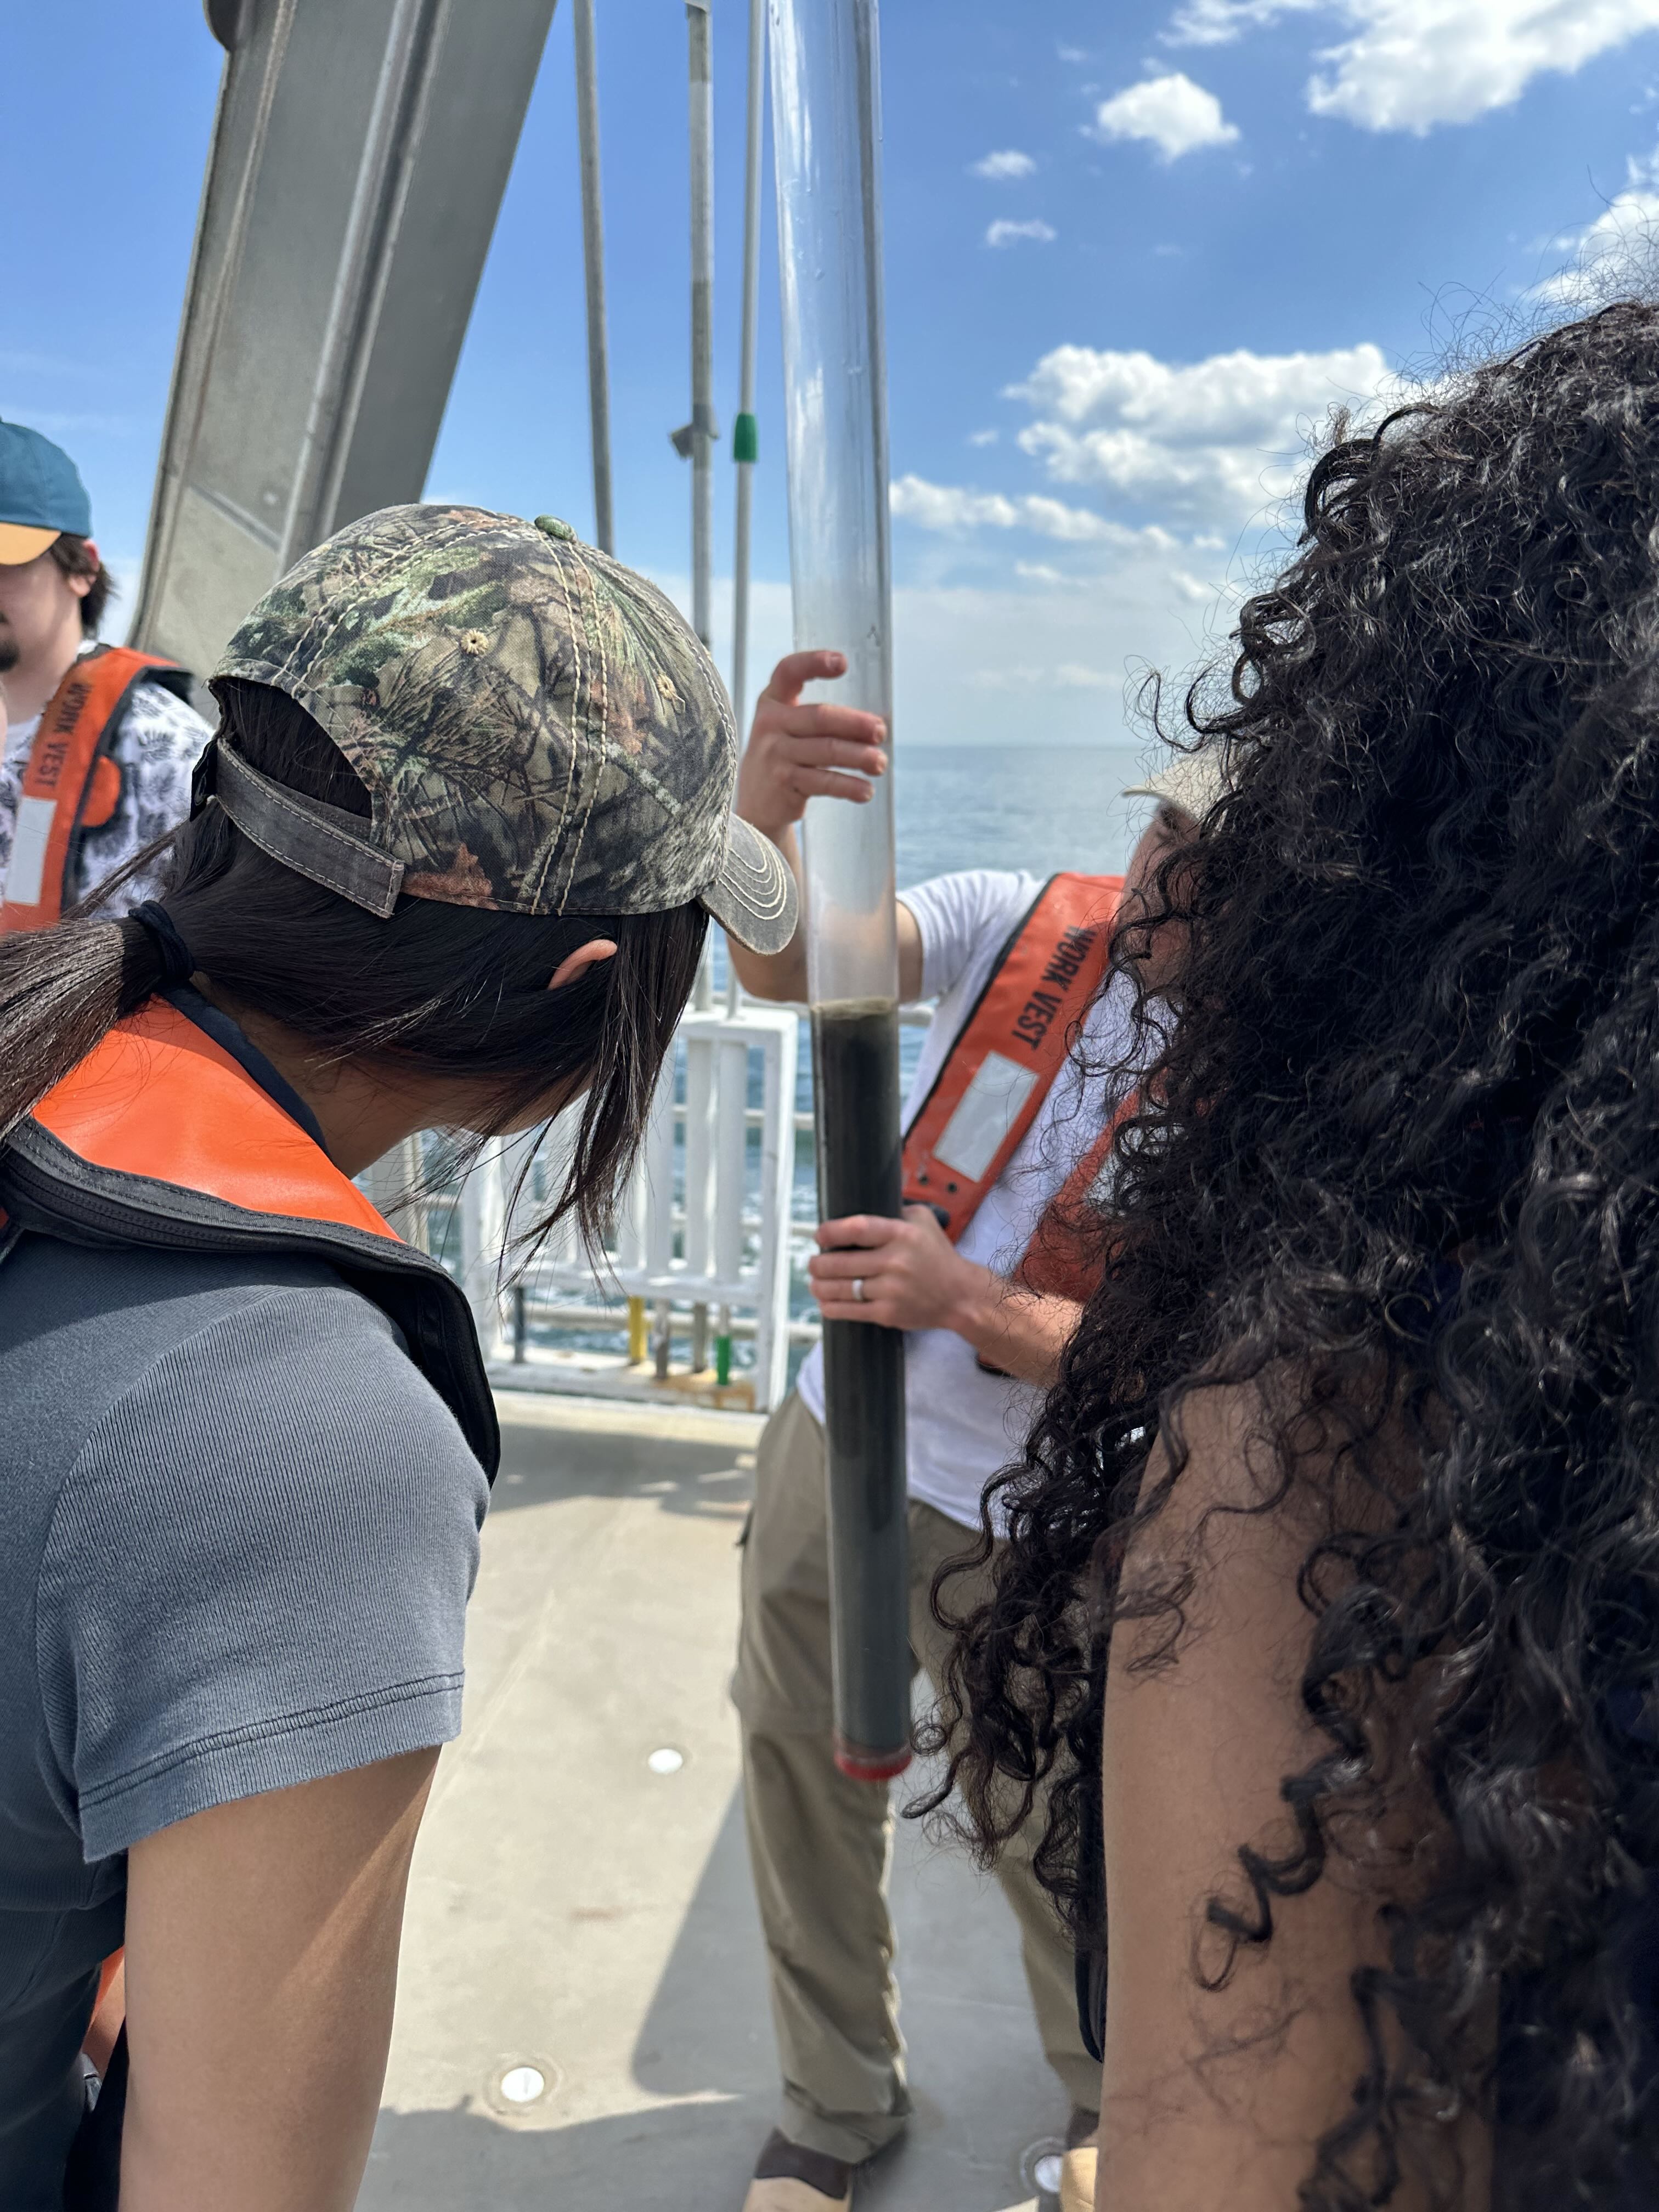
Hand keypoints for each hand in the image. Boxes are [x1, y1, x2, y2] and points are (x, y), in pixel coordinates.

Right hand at [735, 649, 887, 841]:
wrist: (755, 803)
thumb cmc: (784, 758)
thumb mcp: (790, 730)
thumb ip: (822, 722)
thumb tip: (875, 726)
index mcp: (773, 701)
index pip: (789, 672)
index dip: (814, 663)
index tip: (843, 663)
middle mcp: (770, 723)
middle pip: (819, 717)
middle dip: (855, 723)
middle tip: (880, 732)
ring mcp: (775, 754)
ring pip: (827, 750)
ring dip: (860, 757)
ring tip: (880, 763)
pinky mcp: (783, 782)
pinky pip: (824, 781)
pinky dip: (849, 786)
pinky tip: (866, 791)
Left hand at [809, 1205, 990, 1333]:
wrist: (960, 1296)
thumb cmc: (938, 1255)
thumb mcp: (923, 1221)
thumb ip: (894, 1210)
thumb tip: (860, 1204)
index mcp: (901, 1234)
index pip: (856, 1229)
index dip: (830, 1232)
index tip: (819, 1235)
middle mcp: (895, 1261)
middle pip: (840, 1262)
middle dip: (817, 1264)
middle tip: (812, 1263)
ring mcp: (891, 1290)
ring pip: (841, 1288)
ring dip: (819, 1286)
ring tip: (815, 1282)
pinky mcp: (888, 1313)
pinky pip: (850, 1311)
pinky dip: (831, 1307)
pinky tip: (824, 1302)